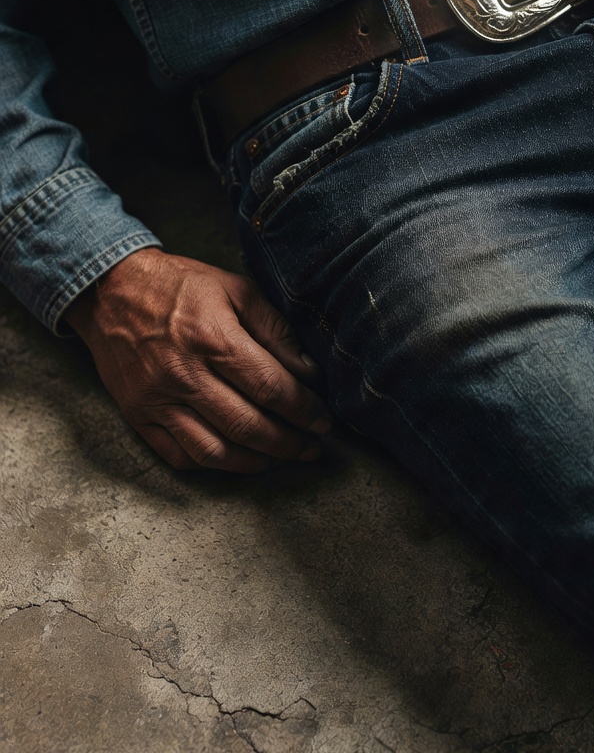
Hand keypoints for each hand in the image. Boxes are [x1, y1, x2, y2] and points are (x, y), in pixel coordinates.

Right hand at [66, 248, 329, 472]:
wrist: (111, 292)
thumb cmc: (181, 287)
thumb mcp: (236, 289)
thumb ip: (275, 330)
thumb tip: (308, 372)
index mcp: (212, 337)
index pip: (270, 387)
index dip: (303, 410)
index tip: (323, 420)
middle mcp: (183, 374)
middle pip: (247, 426)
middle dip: (288, 443)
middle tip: (311, 447)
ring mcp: (157, 400)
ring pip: (215, 452)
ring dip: (256, 463)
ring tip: (282, 458)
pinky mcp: (138, 417)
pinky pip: (180, 457)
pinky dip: (215, 466)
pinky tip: (240, 459)